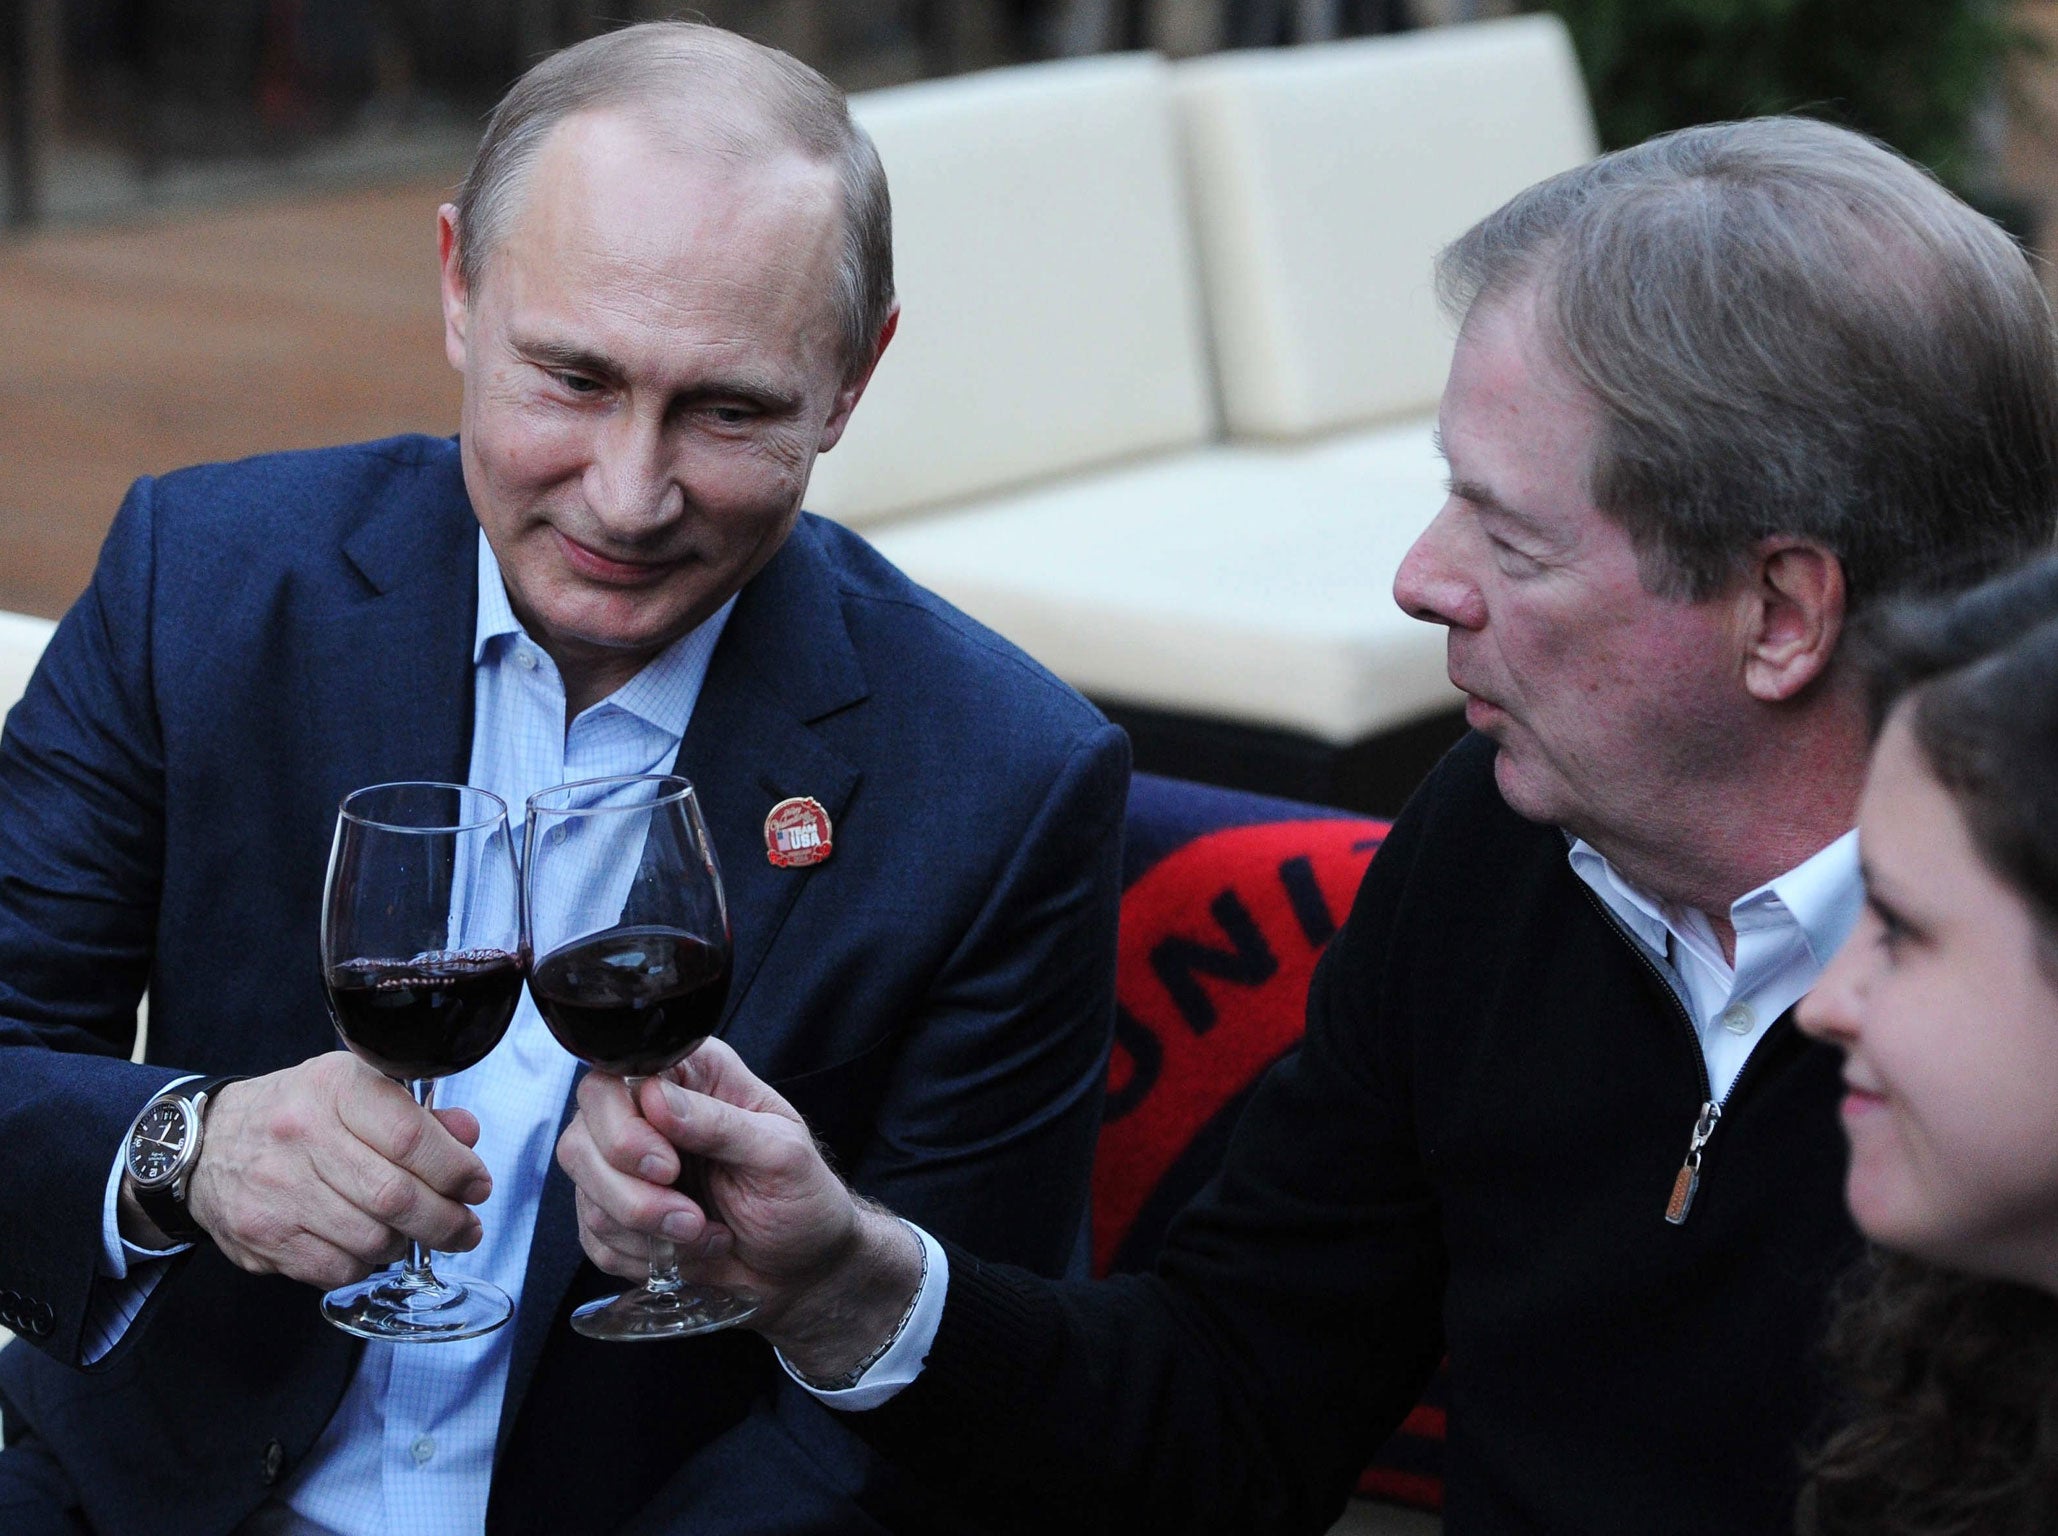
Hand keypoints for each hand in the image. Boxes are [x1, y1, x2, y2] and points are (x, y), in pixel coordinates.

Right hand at [167, 1052, 492, 1288]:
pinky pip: (338, 1268)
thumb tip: (466, 1137)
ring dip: (407, 1243)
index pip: (411, 1136)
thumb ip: (415, 1115)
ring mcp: (278, 1190)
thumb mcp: (354, 1090)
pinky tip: (369, 1245)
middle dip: (446, 1220)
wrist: (205, 1144)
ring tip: (415, 1232)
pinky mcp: (264, 1237)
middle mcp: (301, 1136)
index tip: (476, 1185)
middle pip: (395, 1196)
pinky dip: (367, 1263)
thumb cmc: (296, 1113)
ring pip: (372, 1238)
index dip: (456, 1169)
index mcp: (334, 1088)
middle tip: (465, 1227)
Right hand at [557, 1040, 923, 1376]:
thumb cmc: (802, 1198)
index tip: (665, 1168)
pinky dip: (639, 1254)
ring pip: (586, 1190)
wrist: (802, 1267)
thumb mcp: (780, 1155)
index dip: (623, 1125)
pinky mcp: (617, 1215)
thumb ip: (721, 1124)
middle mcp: (648, 1112)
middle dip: (629, 1190)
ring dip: (643, 1228)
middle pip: (583, 1136)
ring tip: (702, 1234)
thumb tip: (656, 1098)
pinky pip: (593, 1235)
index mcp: (692, 1075)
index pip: (615, 1076)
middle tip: (688, 1218)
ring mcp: (626, 1166)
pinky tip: (685, 1251)